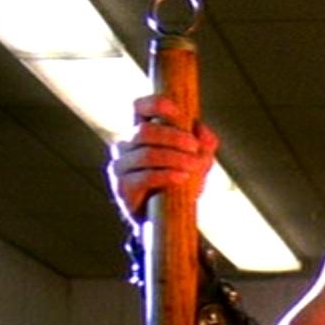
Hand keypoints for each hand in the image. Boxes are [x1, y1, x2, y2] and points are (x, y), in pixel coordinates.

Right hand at [107, 95, 217, 223]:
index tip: (179, 113)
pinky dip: (167, 175)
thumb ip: (204, 144)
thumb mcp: (199, 162)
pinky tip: (182, 178)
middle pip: (145, 131)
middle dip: (174, 137)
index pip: (139, 107)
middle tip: (195, 148)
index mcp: (142, 132)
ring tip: (194, 167)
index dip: (156, 105)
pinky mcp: (122, 188)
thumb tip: (201, 129)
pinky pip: (144, 177)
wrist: (169, 219)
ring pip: (146, 154)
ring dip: (175, 158)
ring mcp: (120, 166)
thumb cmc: (181, 184)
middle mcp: (126, 146)